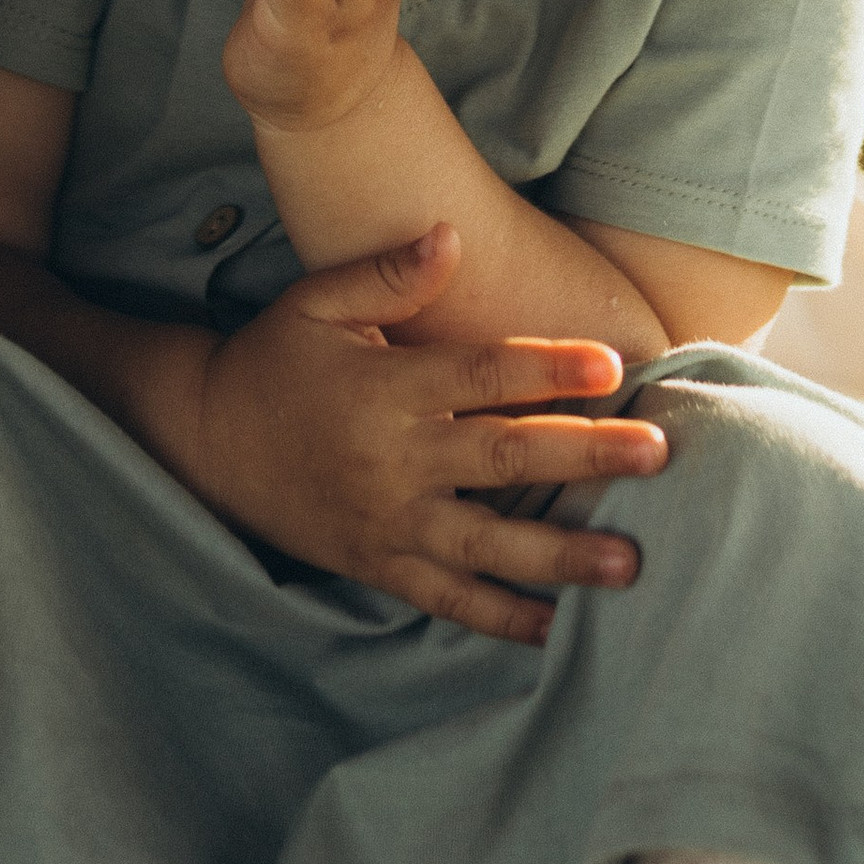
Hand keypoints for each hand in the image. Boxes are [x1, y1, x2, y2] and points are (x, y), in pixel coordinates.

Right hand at [183, 228, 667, 645]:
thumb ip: (385, 272)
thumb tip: (451, 234)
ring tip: (630, 563)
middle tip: (658, 455)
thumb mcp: (313, 301)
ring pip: (487, 544)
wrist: (205, 442)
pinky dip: (504, 618)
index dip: (547, 369)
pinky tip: (561, 629)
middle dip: (585, 456)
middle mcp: (391, 459)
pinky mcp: (379, 565)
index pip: (479, 375)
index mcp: (383, 387)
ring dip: (561, 554)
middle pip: (502, 457)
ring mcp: (387, 522)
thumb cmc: (272, 359)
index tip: (612, 366)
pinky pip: (449, 600)